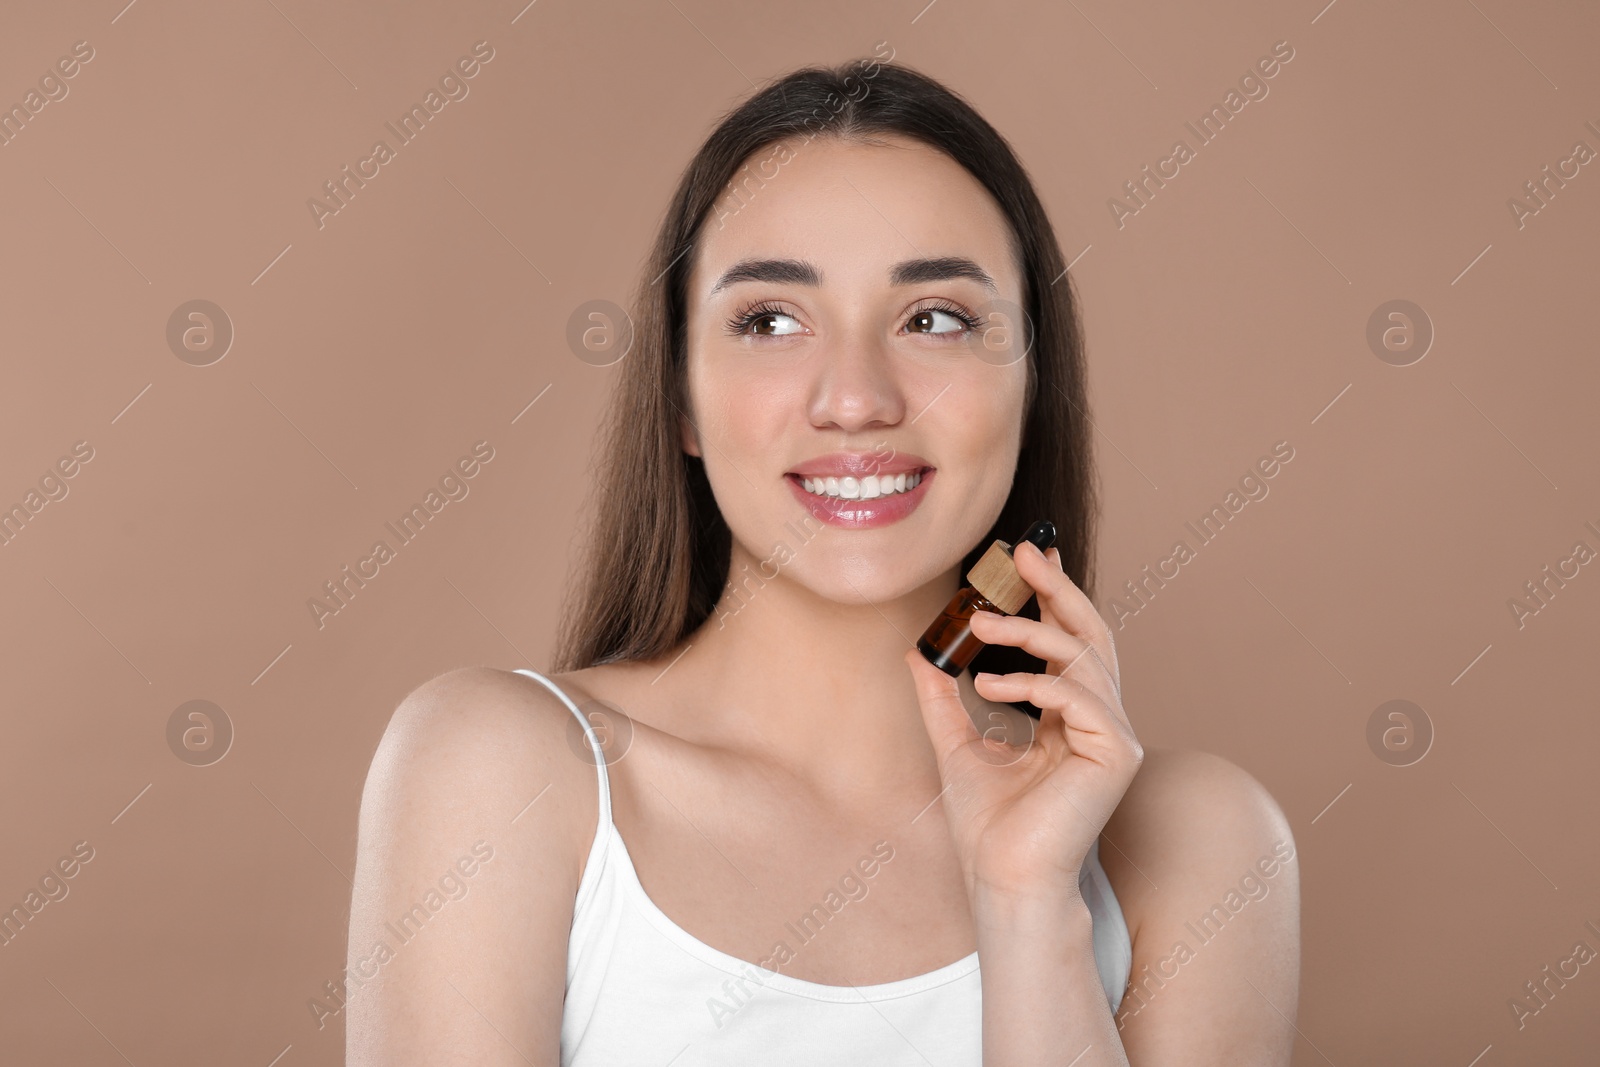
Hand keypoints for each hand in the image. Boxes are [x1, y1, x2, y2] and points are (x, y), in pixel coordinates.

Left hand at [904, 540, 1142, 906]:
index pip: (1070, 643)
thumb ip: (943, 699)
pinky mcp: (1117, 753)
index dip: (1053, 595)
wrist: (1003, 878)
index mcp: (1071, 718)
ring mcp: (1114, 737)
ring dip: (1029, 633)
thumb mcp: (955, 744)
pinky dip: (1033, 683)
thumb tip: (917, 653)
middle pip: (1091, 636)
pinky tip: (989, 686)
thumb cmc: (988, 826)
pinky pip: (1078, 696)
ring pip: (1083, 657)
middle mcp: (1100, 721)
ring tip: (982, 627)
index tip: (1027, 555)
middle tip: (1022, 551)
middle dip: (1058, 588)